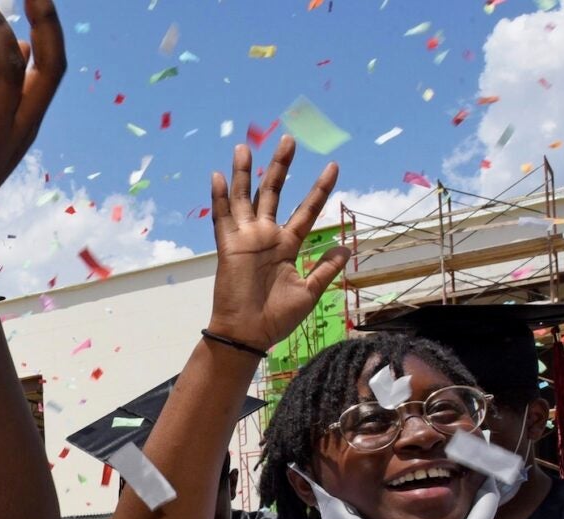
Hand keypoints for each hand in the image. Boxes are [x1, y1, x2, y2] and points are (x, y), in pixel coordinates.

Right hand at [205, 136, 350, 351]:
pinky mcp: (228, 246)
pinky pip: (222, 218)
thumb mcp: (310, 292)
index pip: (307, 209)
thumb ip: (325, 268)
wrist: (248, 334)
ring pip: (245, 197)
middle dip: (280, 166)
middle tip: (288, 139)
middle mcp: (266, 236)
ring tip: (245, 146)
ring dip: (245, 173)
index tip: (333, 165)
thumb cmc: (277, 317)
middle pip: (274, 193)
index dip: (319, 189)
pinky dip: (219, 197)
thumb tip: (347, 248)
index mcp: (287, 245)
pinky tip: (217, 176)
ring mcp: (246, 239)